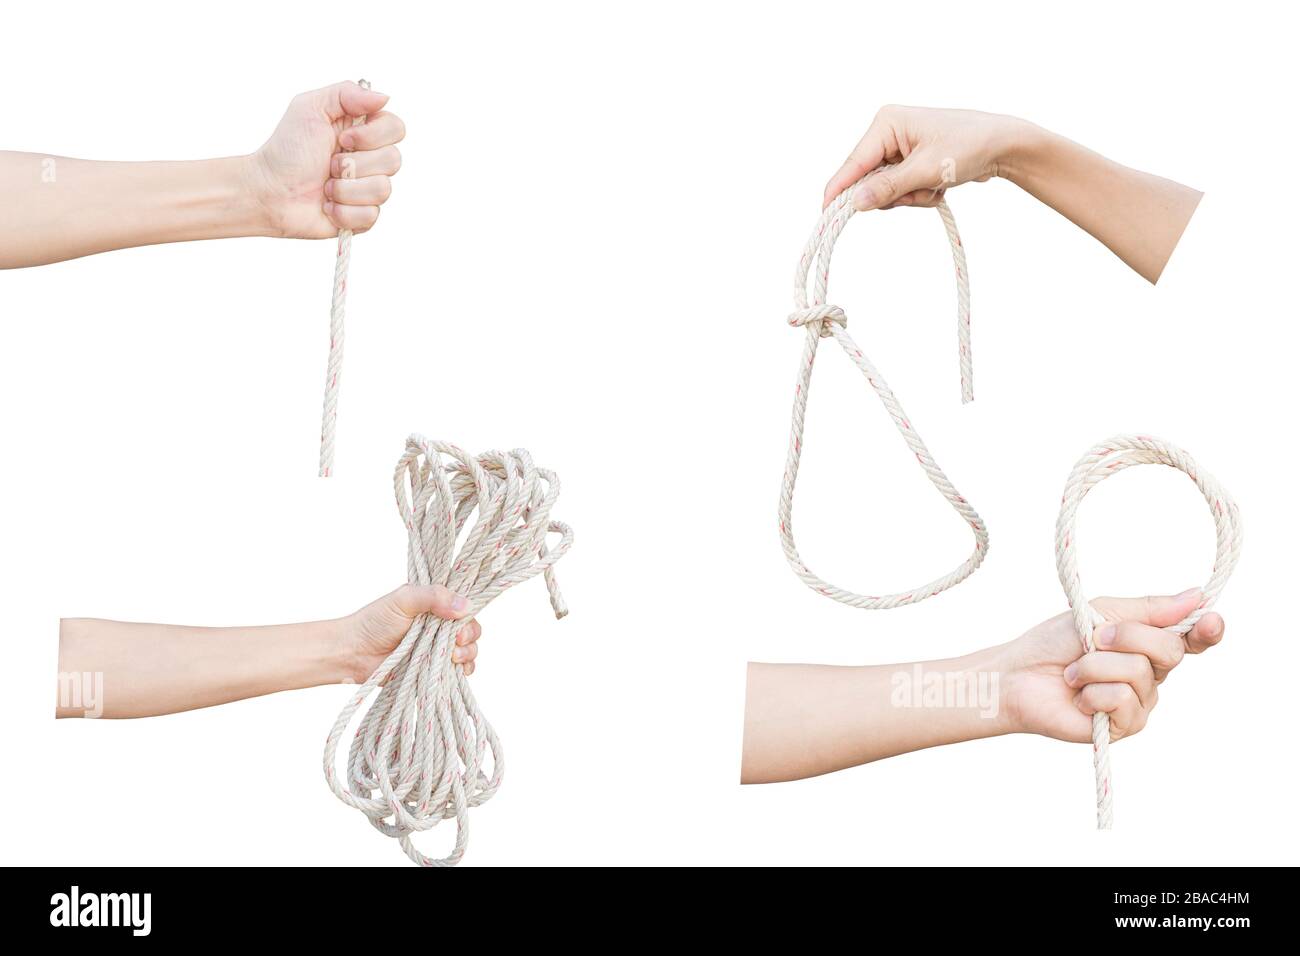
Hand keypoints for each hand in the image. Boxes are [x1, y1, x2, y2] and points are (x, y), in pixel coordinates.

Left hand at [246, 80, 404, 238]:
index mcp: (363, 131)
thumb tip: (384, 97)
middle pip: (393, 160)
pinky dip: (343, 211)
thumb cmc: (286, 149)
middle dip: (353, 164)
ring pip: (383, 190)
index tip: (342, 138)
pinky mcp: (361, 217)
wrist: (269, 190)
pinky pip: (370, 216)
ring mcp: (367, 189)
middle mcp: (370, 160)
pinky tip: (327, 206)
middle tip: (328, 164)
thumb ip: (347, 93)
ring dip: (345, 189)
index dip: (373, 135)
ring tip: (324, 187)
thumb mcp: (311, 107)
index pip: (396, 128)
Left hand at [339, 585, 481, 683]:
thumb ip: (434, 596)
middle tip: (456, 642)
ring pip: (469, 651)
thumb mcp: (404, 599)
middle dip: (469, 637)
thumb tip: (466, 606)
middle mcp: (439, 626)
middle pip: (471, 630)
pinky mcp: (433, 669)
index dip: (468, 615)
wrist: (354, 653)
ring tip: (452, 657)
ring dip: (467, 654)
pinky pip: (460, 672)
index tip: (461, 622)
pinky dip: (463, 671)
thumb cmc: (374, 622)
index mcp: (435, 605)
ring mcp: (437, 649)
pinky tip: (455, 668)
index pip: (464, 607)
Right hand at [824, 105, 1032, 210]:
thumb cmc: (970, 145)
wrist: (1006, 145)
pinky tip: (941, 184)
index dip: (839, 191)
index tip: (825, 215)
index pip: (853, 163)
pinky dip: (921, 194)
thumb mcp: (927, 170)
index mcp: (886, 123)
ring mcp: (900, 148)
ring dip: (911, 196)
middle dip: (895, 194)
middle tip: (921, 190)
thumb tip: (855, 203)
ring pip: (887, 190)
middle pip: (868, 181)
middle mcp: (888, 133)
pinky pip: (903, 190)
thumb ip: (888, 187)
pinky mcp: (911, 161)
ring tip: (937, 185)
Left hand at [999, 589, 1224, 742]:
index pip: (1190, 640)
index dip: (1207, 631)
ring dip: (1095, 665)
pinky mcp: (1125, 726)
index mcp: (1147, 643)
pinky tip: (1078, 697)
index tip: (1210, 619)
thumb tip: (1196, 596)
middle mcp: (1151, 674)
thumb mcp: (1099, 613)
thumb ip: (1148, 609)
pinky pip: (1123, 699)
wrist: (1018, 676)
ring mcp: (1141, 702)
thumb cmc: (1054, 643)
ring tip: (1074, 673)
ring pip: (1140, 672)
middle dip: (1126, 637)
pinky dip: (1092, 691)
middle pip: (1170, 650)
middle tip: (1092, 640)